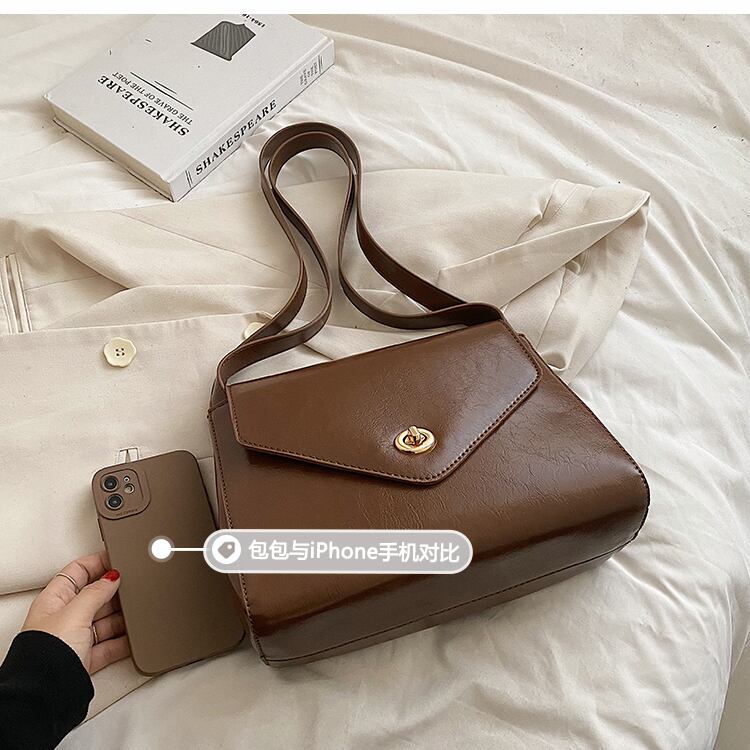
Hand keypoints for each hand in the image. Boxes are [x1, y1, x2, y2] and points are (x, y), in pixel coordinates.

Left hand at [22, 551, 129, 673]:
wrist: (46, 695)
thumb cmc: (47, 654)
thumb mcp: (75, 613)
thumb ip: (96, 592)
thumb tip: (112, 577)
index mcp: (55, 600)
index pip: (78, 570)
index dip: (98, 562)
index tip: (120, 558)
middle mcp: (64, 617)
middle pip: (95, 596)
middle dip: (114, 593)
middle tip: (132, 588)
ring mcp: (76, 639)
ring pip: (105, 620)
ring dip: (121, 618)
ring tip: (135, 614)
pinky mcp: (86, 659)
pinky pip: (111, 644)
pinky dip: (123, 641)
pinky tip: (132, 637)